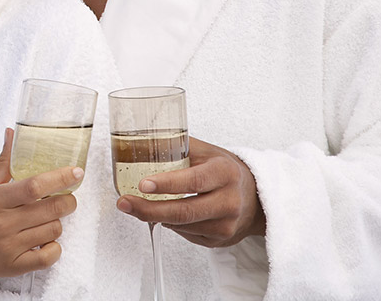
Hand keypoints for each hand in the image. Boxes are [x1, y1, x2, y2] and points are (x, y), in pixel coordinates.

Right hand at [0, 128, 82, 284]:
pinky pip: (46, 259)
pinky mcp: (11, 268)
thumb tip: (13, 133)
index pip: (35, 186)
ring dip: (58, 221)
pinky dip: (54, 248)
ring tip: (50, 216)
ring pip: (53, 231)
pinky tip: (47, 239)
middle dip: (68, 200)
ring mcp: (8, 248)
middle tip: (67, 195)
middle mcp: (3, 224)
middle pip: (51, 209)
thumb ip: (4, 161)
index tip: (77, 171)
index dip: (60, 177)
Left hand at [116, 136, 264, 247]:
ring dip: (155, 217)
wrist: (255, 198)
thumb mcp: (208, 152)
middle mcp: (229, 201)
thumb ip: (179, 147)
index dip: (166, 184)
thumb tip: (145, 141)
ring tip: (136, 206)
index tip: (142, 184)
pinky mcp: (219, 241)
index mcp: (225, 172)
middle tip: (125, 203)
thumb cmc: (225, 170)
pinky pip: (186, 235)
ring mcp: (225, 225)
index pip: (194, 180)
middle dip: (149, 209)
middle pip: (184, 211)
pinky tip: (161, 214)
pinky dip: (169, 225)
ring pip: (182, 226)